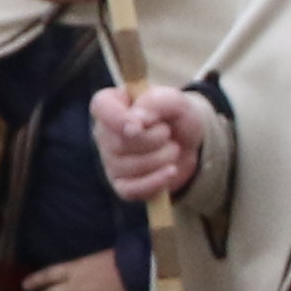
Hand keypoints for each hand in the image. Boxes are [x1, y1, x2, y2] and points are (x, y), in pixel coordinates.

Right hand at [93, 84, 212, 202]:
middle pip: (120, 142)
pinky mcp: (121, 184)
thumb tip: (137, 121)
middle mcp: (104, 132)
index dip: (118, 118)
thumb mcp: (175, 100)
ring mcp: (110, 161)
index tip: (139, 126)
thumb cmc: (175, 117)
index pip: (101, 106)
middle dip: (155, 139)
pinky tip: (171, 171)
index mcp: (112, 103)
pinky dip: (155, 181)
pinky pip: (131, 190)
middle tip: (168, 132)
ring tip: (172, 149)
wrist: (189, 143)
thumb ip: (156, 101)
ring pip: (129, 167)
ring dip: (162, 158)